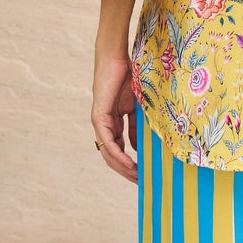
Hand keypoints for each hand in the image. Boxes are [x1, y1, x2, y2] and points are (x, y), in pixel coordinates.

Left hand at [92, 51, 137, 183]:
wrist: (117, 59)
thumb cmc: (128, 78)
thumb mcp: (137, 108)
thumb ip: (136, 127)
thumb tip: (139, 148)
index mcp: (112, 123)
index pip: (118, 150)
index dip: (129, 164)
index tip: (143, 174)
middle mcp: (103, 126)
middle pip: (112, 156)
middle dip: (126, 171)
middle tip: (141, 182)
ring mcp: (99, 122)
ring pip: (108, 153)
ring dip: (123, 167)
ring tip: (137, 177)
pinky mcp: (99, 117)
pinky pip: (108, 141)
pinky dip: (119, 154)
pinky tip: (130, 163)